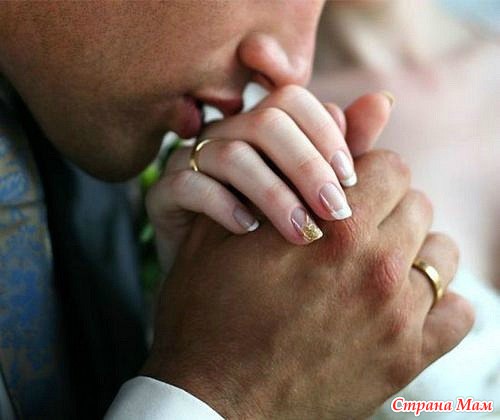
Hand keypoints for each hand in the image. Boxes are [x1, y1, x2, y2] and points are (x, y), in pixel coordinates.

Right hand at [141, 149, 473, 418]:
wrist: (213, 399)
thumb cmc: (211, 309)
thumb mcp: (230, 230)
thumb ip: (286, 168)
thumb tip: (350, 113)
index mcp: (332, 225)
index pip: (387, 165)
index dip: (361, 174)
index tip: (341, 193)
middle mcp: (374, 265)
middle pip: (415, 202)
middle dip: (385, 207)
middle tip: (352, 227)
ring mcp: (396, 317)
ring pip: (441, 251)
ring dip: (412, 249)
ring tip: (375, 264)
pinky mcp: (406, 361)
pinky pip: (458, 311)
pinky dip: (438, 302)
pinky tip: (404, 306)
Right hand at [147, 87, 392, 271]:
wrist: (223, 290)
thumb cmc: (275, 239)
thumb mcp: (313, 195)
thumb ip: (344, 150)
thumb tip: (382, 100)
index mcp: (260, 130)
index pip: (292, 100)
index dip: (324, 132)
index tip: (351, 178)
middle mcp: (225, 137)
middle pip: (265, 121)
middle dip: (306, 164)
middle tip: (336, 210)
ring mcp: (191, 163)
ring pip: (231, 153)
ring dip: (273, 192)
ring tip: (302, 231)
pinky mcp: (163, 194)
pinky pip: (188, 184)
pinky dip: (223, 205)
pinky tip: (250, 231)